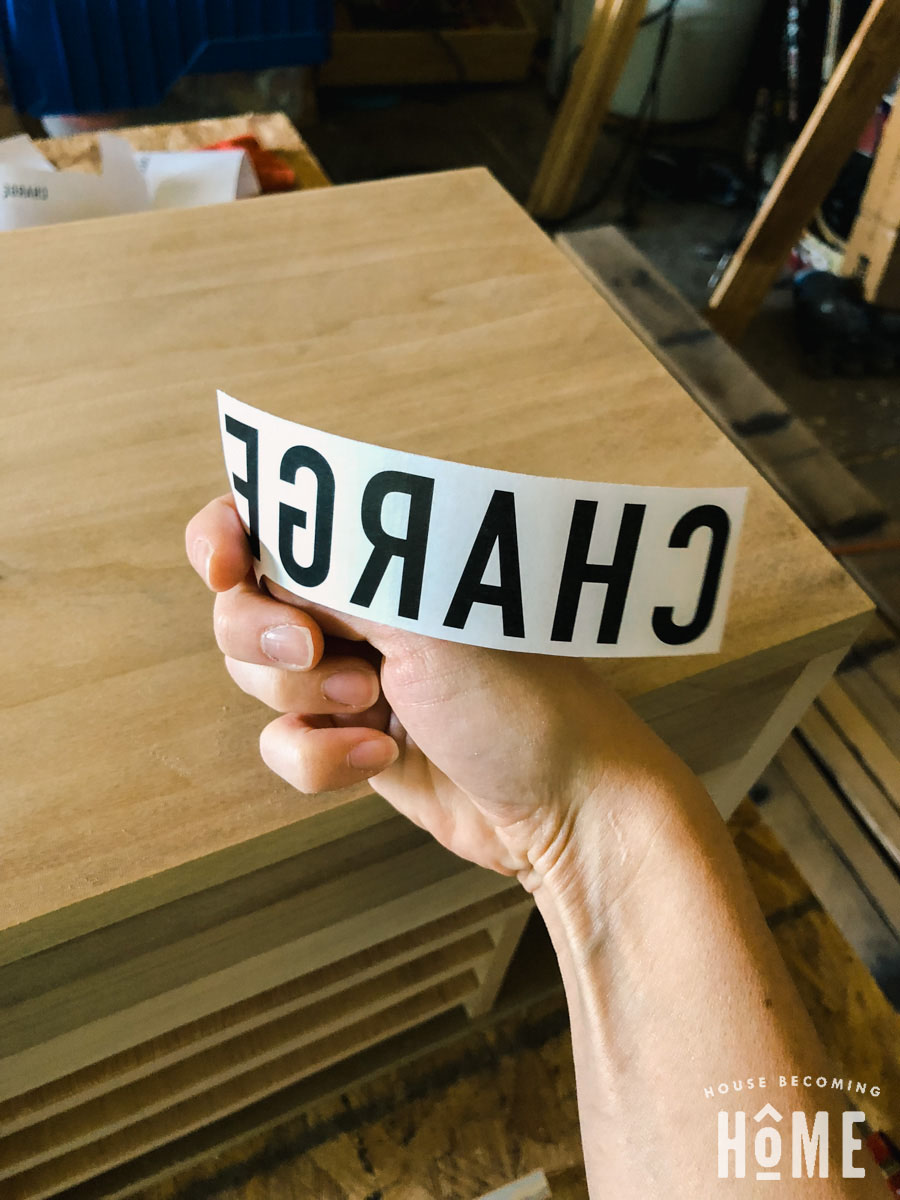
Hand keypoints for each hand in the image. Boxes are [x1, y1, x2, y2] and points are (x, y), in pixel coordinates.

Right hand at [186, 496, 693, 893]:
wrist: (563, 803)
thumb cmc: (521, 694)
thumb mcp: (421, 613)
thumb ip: (330, 571)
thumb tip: (258, 536)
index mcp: (382, 555)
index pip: (271, 521)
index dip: (227, 537)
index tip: (227, 567)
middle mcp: (359, 609)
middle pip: (242, 606)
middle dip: (266, 634)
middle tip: (318, 647)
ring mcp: (351, 676)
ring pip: (256, 680)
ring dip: (305, 698)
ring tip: (377, 705)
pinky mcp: (349, 742)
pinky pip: (283, 746)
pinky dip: (321, 759)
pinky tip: (381, 759)